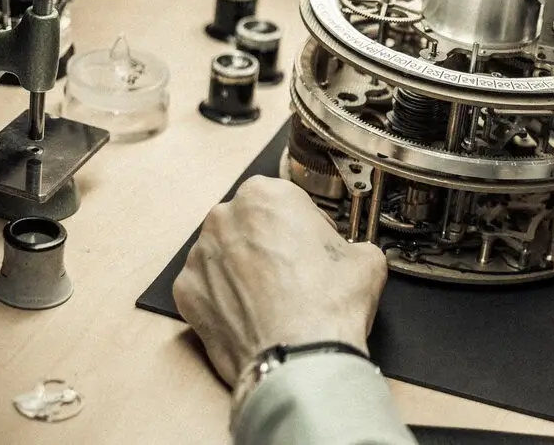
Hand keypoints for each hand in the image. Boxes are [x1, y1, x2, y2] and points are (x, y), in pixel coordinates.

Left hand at [173, 176, 386, 385]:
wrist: (300, 358)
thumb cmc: (328, 304)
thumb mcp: (367, 258)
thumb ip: (350, 244)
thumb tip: (351, 255)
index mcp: (266, 195)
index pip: (288, 200)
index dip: (306, 225)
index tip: (314, 244)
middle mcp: (225, 217)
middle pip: (251, 223)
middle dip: (269, 243)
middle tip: (295, 272)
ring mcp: (199, 256)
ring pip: (226, 254)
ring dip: (245, 269)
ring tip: (275, 298)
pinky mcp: (186, 293)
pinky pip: (209, 287)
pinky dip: (226, 298)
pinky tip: (254, 314)